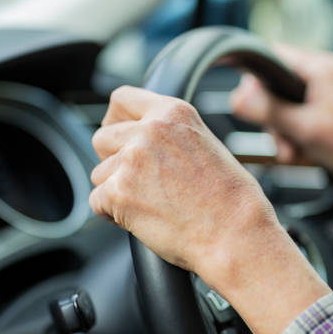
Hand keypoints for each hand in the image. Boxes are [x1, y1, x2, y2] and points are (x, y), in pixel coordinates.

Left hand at [90, 86, 329, 333]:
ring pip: (99, 173)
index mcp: (174, 113)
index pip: (122, 99)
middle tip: (138, 180)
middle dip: (112, 159)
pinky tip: (144, 219)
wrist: (235, 234)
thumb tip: (141, 139)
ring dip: (116, 189)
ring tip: (152, 204)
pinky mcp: (119, 192)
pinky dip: (114, 214)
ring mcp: (132, 160)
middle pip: (102, 138)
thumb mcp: (206, 145)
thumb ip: (171, 135)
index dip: (116, 121)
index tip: (118, 136)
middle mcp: (150, 130)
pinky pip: (97, 201)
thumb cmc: (231, 200)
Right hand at [230, 45, 332, 181]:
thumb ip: (268, 111)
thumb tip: (237, 97)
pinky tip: (302, 150)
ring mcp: (332, 88)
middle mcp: (328, 71)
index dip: (257, 79)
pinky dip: (299, 131)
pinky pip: (304, 111)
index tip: (250, 103)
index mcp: (323, 68)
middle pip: (279, 84)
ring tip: (294, 152)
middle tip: (280, 140)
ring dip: (286, 129)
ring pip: (290, 102)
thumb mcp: (304, 129)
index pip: (274, 55)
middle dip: (274, 116)